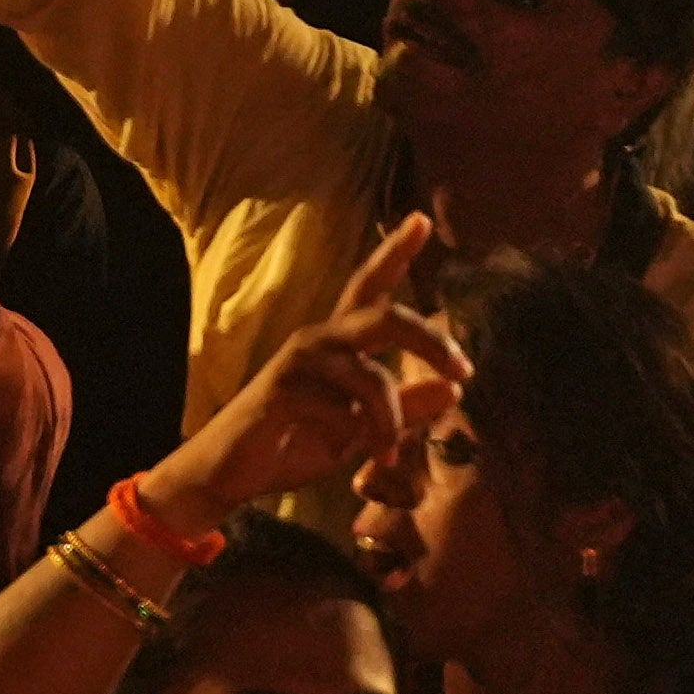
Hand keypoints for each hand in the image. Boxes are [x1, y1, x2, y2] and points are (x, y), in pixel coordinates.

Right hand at [154, 217, 464, 518]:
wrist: (229, 474)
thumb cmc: (294, 442)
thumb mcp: (361, 430)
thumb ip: (404, 409)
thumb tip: (455, 390)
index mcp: (338, 342)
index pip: (369, 287)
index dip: (394, 252)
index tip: (422, 219)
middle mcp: (319, 340)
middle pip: (384, 317)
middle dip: (430, 340)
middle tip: (463, 370)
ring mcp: (298, 361)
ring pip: (373, 378)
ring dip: (390, 422)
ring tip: (390, 454)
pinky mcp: (282, 389)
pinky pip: (344, 410)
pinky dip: (365, 439)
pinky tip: (362, 457)